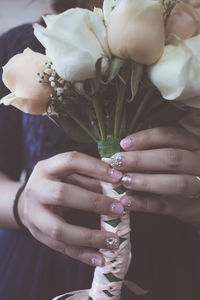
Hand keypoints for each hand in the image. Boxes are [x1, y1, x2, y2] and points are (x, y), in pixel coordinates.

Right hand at [18, 151, 123, 265]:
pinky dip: (82, 254)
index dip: (95, 167)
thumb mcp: (68, 175)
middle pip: (62, 194)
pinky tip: (100, 258)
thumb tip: (120, 186)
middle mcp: (36, 189)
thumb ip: (91, 179)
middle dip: (93, 203)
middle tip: (119, 209)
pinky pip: (60, 247)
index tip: (118, 177)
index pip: (70, 161)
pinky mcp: (37, 234)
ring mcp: (33, 214)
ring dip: (89, 236)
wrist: (25, 202)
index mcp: (46, 168)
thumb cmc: (54, 184)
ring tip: (113, 241)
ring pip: (59, 229)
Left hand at [110, 127, 199, 228]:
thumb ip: (158, 151)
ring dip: (146, 181)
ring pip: (175, 183)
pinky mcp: (191, 209)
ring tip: (124, 181)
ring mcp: (199, 187)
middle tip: (118, 162)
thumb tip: (125, 150)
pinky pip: (167, 206)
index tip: (124, 144)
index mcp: (196, 146)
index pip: (172, 135)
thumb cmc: (184, 174)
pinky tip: (127, 201)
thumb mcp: (179, 157)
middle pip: (172, 158)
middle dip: (141, 159)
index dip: (146, 138)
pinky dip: (144, 204)